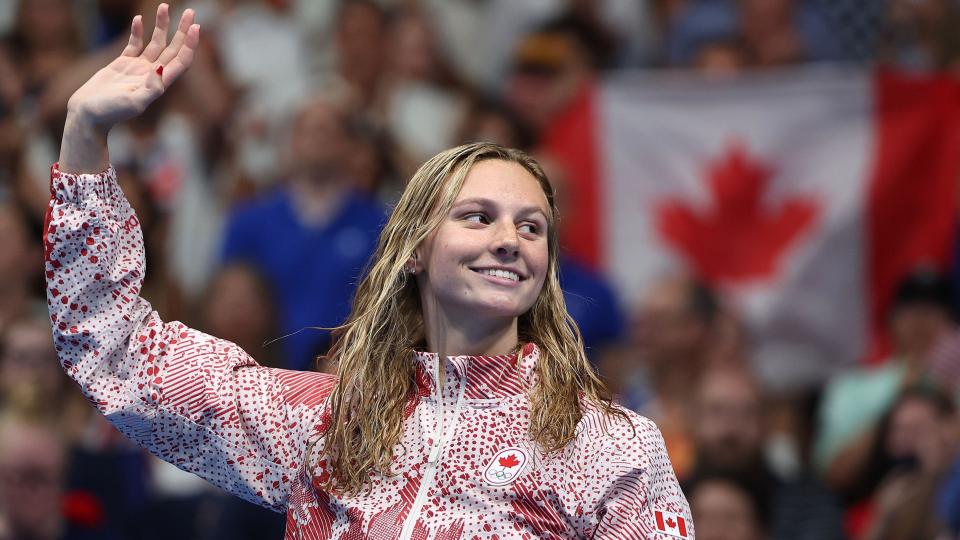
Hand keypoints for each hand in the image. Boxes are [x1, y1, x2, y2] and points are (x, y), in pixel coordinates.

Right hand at [66, 4, 198, 131]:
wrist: (88, 114)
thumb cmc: (110, 112)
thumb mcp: (134, 103)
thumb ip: (150, 88)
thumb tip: (160, 69)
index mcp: (159, 83)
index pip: (181, 60)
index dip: (190, 44)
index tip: (195, 27)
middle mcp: (152, 74)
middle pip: (173, 49)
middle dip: (182, 30)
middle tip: (190, 12)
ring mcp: (138, 68)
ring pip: (155, 43)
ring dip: (161, 26)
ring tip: (164, 6)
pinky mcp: (122, 64)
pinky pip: (134, 44)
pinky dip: (138, 31)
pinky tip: (139, 19)